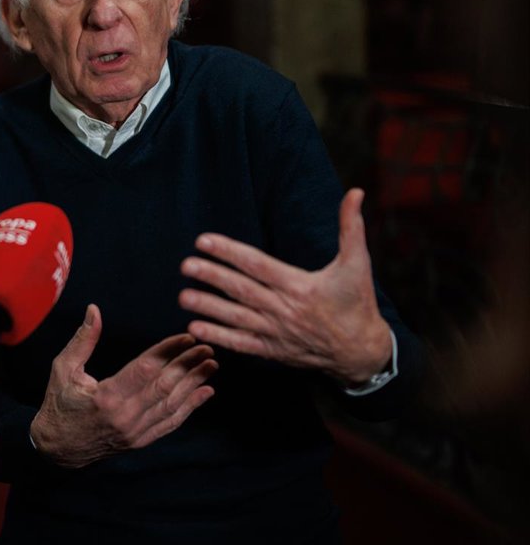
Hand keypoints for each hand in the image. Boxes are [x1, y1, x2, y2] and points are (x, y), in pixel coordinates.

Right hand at [29, 305, 217, 468]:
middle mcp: (125, 416)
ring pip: (172, 404)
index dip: (168, 350)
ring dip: (195, 383)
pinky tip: (205, 392)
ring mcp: (135, 432)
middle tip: (207, 347)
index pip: (146, 368)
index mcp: (107, 396)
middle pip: (165, 385)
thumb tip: (94, 309)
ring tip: (212, 364)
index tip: (186, 337)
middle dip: (189, 364)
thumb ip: (83, 340)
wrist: (57, 449)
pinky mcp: (140, 441)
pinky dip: (190, 407)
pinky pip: (171, 423)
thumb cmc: (59, 403)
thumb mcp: (63, 368)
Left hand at [178, 188, 390, 385]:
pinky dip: (219, 337)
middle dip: (211, 277)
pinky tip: (195, 328)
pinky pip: (241, 343)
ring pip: (236, 317)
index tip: (204, 241)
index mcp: (299, 286)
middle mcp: (284, 309)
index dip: (229, 252)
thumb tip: (356, 192)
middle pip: (241, 290)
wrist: (362, 351)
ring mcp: (276, 331)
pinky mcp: (272, 350)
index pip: (257, 264)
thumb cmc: (357, 303)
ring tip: (183, 297)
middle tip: (185, 265)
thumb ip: (351, 226)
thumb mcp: (358, 263)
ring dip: (208, 307)